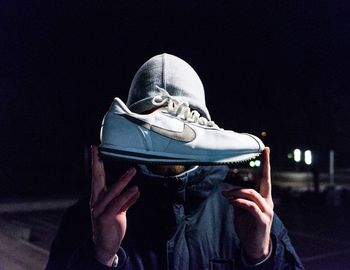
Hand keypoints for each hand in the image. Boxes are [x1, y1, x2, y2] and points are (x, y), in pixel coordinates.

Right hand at [90, 145, 139, 265]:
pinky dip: (127, 196)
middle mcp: (96, 201)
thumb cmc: (111, 225)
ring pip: (112, 191)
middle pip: (97, 179)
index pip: (97, 177)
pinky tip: (136, 190)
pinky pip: (118, 204)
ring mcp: (99, 210)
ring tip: (133, 170)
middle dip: (98, 164)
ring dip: (123, 180)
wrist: (105, 245)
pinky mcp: (105, 218)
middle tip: (99, 150)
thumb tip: (136, 191)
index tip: (95, 149)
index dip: (96, 163)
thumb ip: (125, 200)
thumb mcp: (118, 210)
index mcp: (98, 197)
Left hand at [222, 147, 272, 262]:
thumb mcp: (240, 212)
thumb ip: (238, 201)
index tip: (266, 150)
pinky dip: (240, 202)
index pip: (264, 179)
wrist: (254, 248)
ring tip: (227, 195)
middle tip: (264, 151)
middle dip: (265, 165)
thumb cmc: (248, 228)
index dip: (265, 164)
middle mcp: (267, 202)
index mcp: (263, 199)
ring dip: (237, 192)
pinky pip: (250, 206)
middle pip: (265, 181)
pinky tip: (232, 201)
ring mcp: (267, 211)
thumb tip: (231, 193)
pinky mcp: (262, 220)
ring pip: (252, 194)